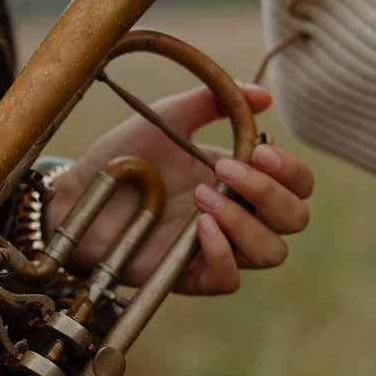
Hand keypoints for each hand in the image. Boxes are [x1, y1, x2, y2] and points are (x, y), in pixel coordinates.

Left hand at [44, 84, 312, 294]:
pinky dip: (222, 254)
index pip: (296, 184)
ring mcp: (214, 248)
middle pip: (294, 219)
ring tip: (203, 197)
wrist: (80, 192)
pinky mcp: (189, 275)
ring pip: (270, 252)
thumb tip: (266, 95)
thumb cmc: (124, 157)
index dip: (290, 170)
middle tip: (227, 171)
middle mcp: (236, 216)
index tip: (258, 150)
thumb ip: (212, 102)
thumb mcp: (167, 119)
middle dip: (271, 192)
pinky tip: (199, 228)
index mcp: (241, 179)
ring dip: (246, 222)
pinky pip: (229, 279)